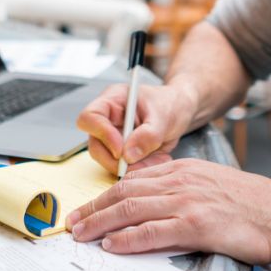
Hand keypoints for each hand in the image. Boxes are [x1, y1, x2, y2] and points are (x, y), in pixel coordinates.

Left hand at [65, 158, 270, 265]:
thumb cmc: (250, 204)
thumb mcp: (210, 183)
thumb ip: (181, 187)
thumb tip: (153, 199)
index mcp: (183, 170)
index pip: (132, 179)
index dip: (105, 194)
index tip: (88, 207)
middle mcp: (181, 181)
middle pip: (124, 192)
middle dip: (93, 208)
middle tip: (72, 222)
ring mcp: (188, 202)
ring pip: (131, 209)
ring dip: (100, 222)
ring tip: (82, 234)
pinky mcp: (196, 225)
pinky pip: (152, 231)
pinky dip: (128, 238)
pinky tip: (113, 244)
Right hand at [75, 75, 194, 173]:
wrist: (181, 111)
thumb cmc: (171, 103)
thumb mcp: (164, 116)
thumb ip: (148, 135)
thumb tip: (127, 156)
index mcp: (113, 101)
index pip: (90, 117)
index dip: (101, 135)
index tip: (120, 149)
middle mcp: (108, 120)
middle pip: (95, 145)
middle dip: (117, 160)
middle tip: (141, 163)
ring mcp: (114, 137)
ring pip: (109, 161)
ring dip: (132, 167)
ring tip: (158, 159)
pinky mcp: (123, 152)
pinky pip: (124, 168)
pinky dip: (140, 169)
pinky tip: (158, 160)